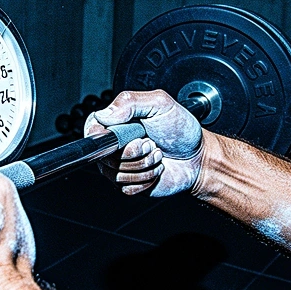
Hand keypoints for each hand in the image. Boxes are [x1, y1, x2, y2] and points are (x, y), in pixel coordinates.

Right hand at [84, 89, 203, 196]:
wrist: (197, 156)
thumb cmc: (180, 129)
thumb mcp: (159, 104)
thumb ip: (129, 102)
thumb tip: (104, 114)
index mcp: (114, 124)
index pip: (93, 133)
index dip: (111, 138)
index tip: (134, 136)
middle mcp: (112, 146)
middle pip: (105, 157)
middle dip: (136, 152)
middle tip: (151, 142)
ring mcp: (118, 167)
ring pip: (118, 174)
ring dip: (145, 165)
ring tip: (156, 154)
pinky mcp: (128, 184)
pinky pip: (128, 187)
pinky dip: (147, 179)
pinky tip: (155, 168)